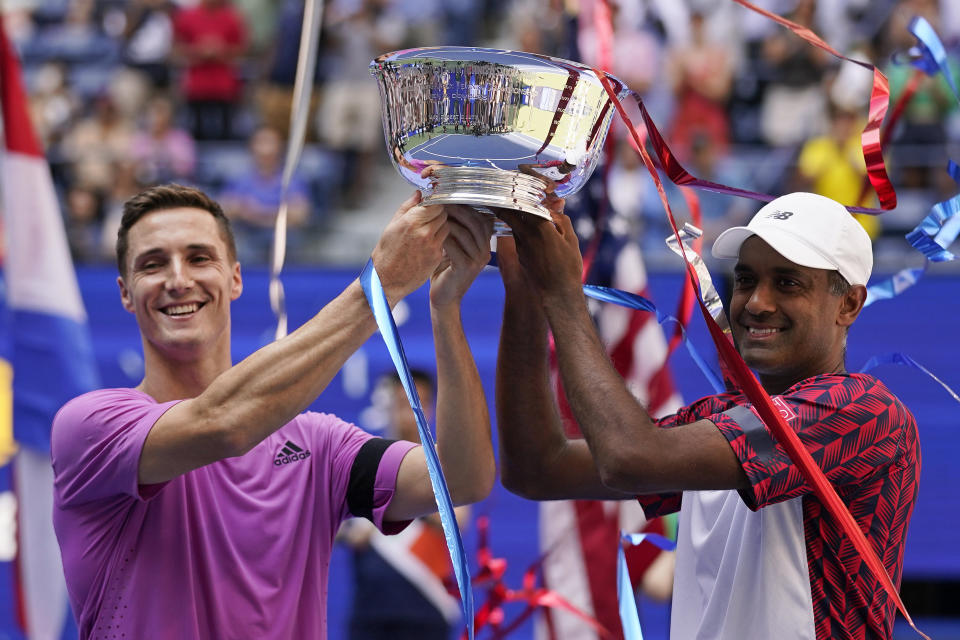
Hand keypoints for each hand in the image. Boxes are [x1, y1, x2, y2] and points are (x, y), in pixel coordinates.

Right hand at [372, 191, 447, 305]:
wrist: (387, 280)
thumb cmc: (386, 252)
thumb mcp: (392, 226)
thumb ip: (407, 207)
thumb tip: (419, 194)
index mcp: (411, 221)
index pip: (435, 203)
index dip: (434, 202)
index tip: (431, 204)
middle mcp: (424, 232)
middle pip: (443, 213)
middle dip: (438, 213)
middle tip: (430, 217)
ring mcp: (432, 245)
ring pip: (447, 226)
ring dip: (441, 226)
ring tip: (429, 231)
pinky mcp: (436, 256)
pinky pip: (445, 241)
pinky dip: (440, 239)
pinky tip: (429, 243)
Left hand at [429, 205, 492, 307]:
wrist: (444, 297)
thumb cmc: (445, 269)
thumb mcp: (453, 245)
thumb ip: (455, 227)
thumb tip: (448, 202)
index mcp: (484, 243)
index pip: (481, 216)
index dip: (468, 204)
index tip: (451, 195)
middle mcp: (484, 251)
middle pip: (476, 221)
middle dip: (458, 209)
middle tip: (441, 201)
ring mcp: (477, 260)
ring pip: (465, 232)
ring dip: (448, 220)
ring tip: (434, 214)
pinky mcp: (466, 267)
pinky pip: (454, 245)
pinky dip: (442, 236)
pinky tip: (431, 231)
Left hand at [494, 195, 582, 305]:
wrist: (556, 294)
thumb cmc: (568, 267)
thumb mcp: (571, 239)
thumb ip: (561, 219)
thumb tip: (556, 205)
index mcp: (540, 227)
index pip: (526, 201)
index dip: (526, 192)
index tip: (527, 186)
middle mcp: (525, 234)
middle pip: (510, 210)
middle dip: (510, 201)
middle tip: (513, 194)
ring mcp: (520, 245)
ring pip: (512, 223)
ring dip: (516, 215)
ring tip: (525, 210)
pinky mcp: (519, 254)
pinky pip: (517, 235)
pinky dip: (521, 228)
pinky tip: (531, 228)